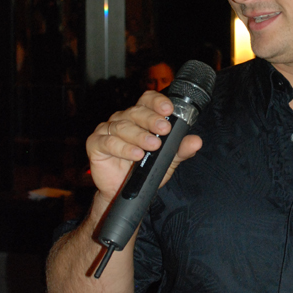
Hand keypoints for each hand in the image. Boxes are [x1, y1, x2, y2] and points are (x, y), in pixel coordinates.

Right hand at [86, 90, 202, 204]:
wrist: (123, 191)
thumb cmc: (143, 170)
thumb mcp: (166, 160)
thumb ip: (180, 149)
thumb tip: (196, 141)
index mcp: (140, 117)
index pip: (147, 100)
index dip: (157, 101)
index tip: (169, 109)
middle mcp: (123, 119)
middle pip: (136, 112)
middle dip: (151, 119)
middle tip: (165, 129)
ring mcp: (107, 130)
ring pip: (122, 126)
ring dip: (139, 135)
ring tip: (152, 145)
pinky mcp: (96, 144)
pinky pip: (108, 142)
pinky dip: (123, 148)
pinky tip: (135, 154)